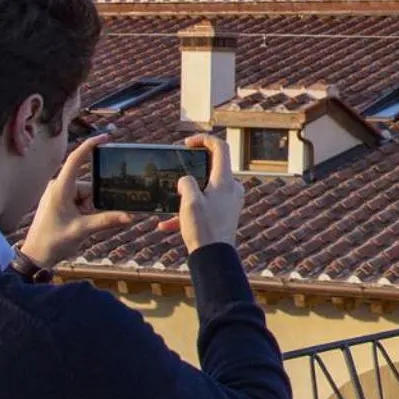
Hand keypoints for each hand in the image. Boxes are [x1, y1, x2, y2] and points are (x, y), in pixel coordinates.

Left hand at [20, 134, 136, 269]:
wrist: (36, 256)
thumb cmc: (53, 242)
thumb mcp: (82, 230)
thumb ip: (107, 221)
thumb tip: (130, 216)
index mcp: (60, 188)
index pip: (76, 159)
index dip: (91, 145)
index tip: (106, 137)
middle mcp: (59, 187)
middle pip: (88, 186)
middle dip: (95, 202)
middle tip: (89, 219)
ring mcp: (58, 195)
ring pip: (86, 195)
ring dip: (90, 210)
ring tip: (81, 226)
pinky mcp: (60, 203)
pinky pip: (80, 201)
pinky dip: (85, 212)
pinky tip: (80, 224)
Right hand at [178, 133, 242, 251]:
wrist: (214, 258)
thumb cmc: (203, 229)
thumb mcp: (189, 201)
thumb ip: (186, 183)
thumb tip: (186, 181)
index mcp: (225, 181)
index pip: (220, 148)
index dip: (204, 139)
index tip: (188, 143)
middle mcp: (232, 189)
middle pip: (213, 168)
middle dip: (192, 170)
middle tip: (177, 172)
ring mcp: (230, 202)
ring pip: (206, 189)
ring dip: (187, 195)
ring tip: (171, 203)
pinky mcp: (225, 215)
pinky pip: (205, 207)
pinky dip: (189, 211)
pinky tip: (166, 225)